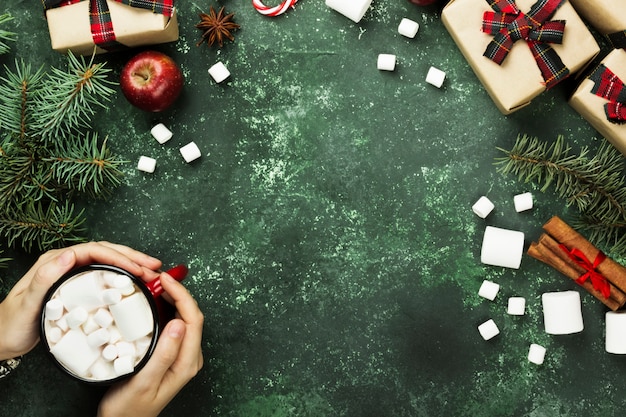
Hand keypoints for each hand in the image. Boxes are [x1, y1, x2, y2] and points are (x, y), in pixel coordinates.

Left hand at [0, 241, 162, 359]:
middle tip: (155, 268)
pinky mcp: (76, 285)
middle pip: (105, 252)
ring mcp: (71, 273)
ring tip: (153, 273)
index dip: (119, 257)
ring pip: (107, 261)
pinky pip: (104, 274)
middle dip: (132, 257)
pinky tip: (136, 283)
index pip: (94, 250)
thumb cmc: (11, 325)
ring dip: (131, 264)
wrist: (0, 339)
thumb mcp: (26, 305)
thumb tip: (69, 254)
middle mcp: (64, 263)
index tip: (138, 270)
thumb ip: (44, 279)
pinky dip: (123, 276)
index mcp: (54, 262)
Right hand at [98, 272, 203, 416]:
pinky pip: (174, 324)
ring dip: (172, 298)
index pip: (193, 319)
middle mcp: (189, 357)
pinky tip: (153, 301)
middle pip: (191, 315)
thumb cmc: (130, 408)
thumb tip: (179, 324)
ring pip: (184, 318)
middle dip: (177, 292)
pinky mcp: (171, 354)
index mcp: (187, 362)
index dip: (181, 295)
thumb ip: (163, 354)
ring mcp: (182, 355)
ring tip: (154, 284)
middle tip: (157, 277)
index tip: (165, 280)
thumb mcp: (144, 381)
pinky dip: (165, 308)